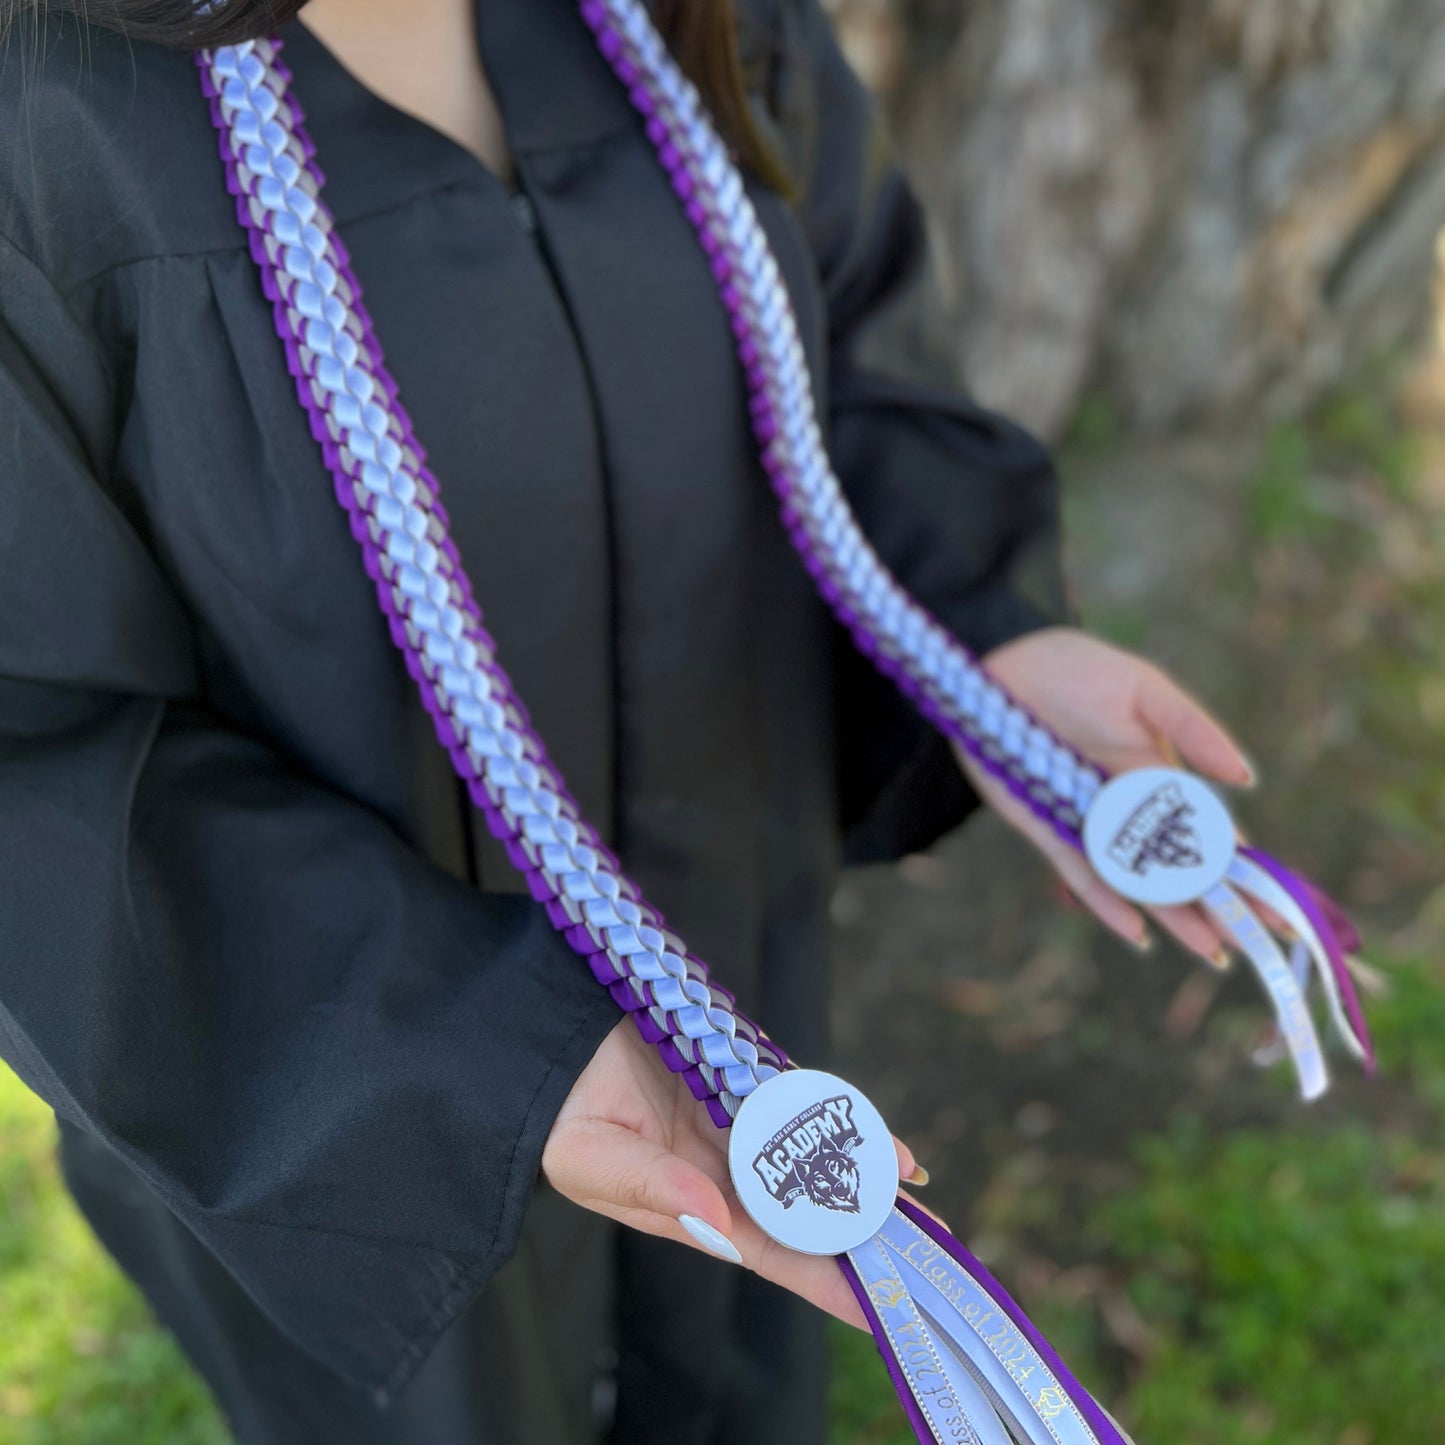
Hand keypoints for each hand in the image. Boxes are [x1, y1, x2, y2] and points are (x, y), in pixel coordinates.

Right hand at [542, 1019, 918, 1328]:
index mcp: (695, 1208)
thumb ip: (653, 1187)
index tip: (885, 1310)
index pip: (776, 1255)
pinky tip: (881, 1139)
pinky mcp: (742, 1069)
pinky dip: (841, 1115)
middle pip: (809, 1210)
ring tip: (919, 1197)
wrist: (549, 1033)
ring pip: (814, 1156)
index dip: (830, 1282)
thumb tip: (717, 1215)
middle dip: (868, 1235)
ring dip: (865, 1176)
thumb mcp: (591, 1160)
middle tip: (934, 1257)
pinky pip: (802, 1096)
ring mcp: (738, 1119)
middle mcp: (726, 1170)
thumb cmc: (559, 1112)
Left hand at [953, 627, 1253, 963]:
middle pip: (1179, 866)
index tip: (1277, 900)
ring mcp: (1088, 822)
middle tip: (1259, 943)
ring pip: (1138, 881)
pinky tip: (1137, 932)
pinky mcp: (1044, 828)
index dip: (1244, 867)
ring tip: (1213, 951)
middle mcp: (1126, 807)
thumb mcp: (1145, 690)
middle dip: (1220, 904)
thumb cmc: (1074, 669)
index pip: (1208, 832)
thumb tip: (1246, 775)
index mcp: (1157, 775)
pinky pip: (1079, 873)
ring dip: (1175, 915)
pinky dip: (1106, 903)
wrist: (999, 665)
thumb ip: (1194, 730)